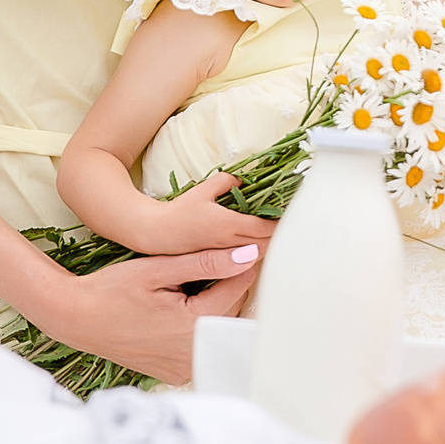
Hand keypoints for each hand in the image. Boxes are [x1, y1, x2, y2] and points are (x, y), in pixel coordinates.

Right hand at [46, 245, 261, 385]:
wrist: (75, 318)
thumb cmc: (111, 290)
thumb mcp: (158, 269)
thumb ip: (205, 263)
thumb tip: (248, 255)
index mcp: (194, 324)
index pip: (238, 289)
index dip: (241, 265)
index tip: (239, 249)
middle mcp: (193, 352)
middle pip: (232, 312)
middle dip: (231, 287)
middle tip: (219, 263)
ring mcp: (184, 367)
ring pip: (219, 331)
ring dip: (219, 309)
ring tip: (201, 284)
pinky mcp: (175, 373)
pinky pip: (202, 348)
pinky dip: (202, 330)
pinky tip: (187, 312)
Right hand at [116, 170, 278, 256]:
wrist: (155, 234)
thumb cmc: (178, 210)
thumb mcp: (203, 190)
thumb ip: (225, 181)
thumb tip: (242, 181)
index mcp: (228, 225)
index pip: (264, 228)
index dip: (279, 224)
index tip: (288, 217)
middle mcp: (228, 243)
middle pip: (265, 245)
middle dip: (277, 237)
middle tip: (286, 226)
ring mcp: (223, 255)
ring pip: (255, 256)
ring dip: (266, 247)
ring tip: (273, 236)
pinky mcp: (217, 261)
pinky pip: (243, 261)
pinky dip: (253, 255)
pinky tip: (254, 247)